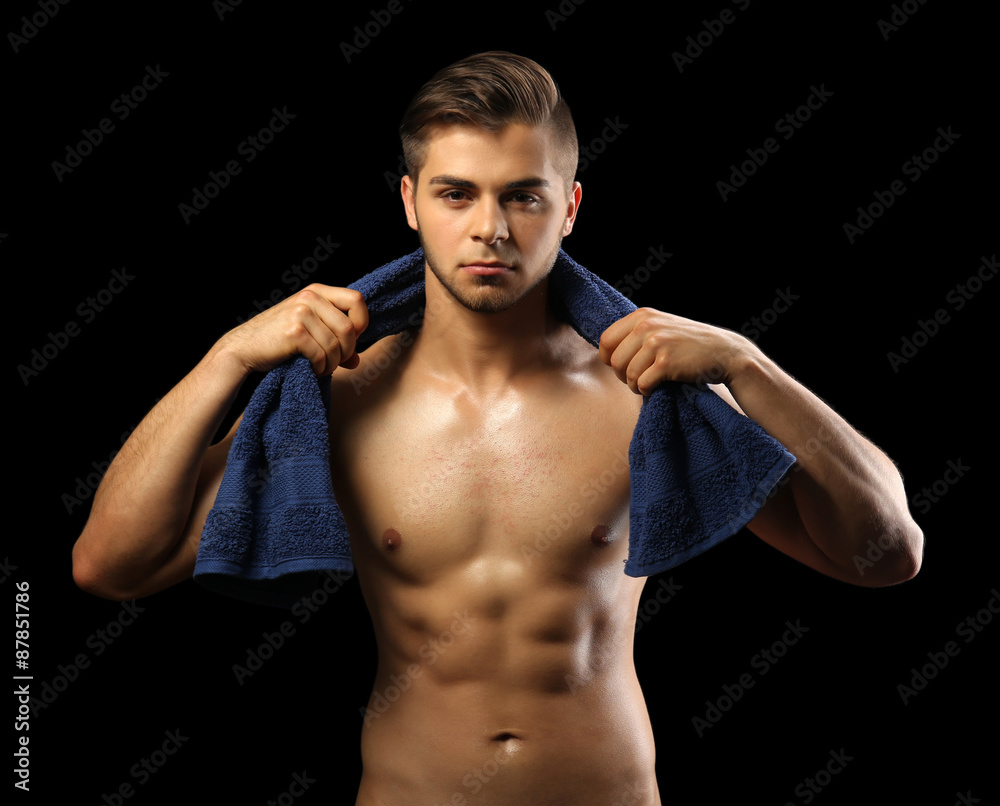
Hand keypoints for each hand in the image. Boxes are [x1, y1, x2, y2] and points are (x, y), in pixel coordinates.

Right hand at [215, 284, 368, 376]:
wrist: (244, 348)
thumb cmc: (278, 340)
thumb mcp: (309, 330)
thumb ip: (335, 339)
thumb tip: (357, 361)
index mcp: (316, 292)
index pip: (356, 299)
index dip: (362, 322)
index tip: (352, 339)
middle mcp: (310, 297)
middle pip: (349, 328)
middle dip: (347, 351)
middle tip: (336, 361)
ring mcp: (300, 313)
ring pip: (336, 345)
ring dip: (334, 363)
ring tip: (323, 368)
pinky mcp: (294, 332)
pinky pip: (322, 355)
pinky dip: (322, 368)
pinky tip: (314, 370)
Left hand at [598, 307, 751, 394]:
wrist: (723, 352)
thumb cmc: (688, 344)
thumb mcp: (660, 326)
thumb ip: (635, 332)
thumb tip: (605, 351)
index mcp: (641, 316)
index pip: (605, 340)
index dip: (609, 358)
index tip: (623, 366)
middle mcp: (647, 326)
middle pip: (614, 361)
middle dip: (623, 375)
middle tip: (639, 378)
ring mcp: (657, 343)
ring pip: (628, 375)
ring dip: (635, 385)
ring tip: (648, 383)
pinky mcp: (666, 363)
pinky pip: (642, 384)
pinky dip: (646, 391)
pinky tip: (656, 387)